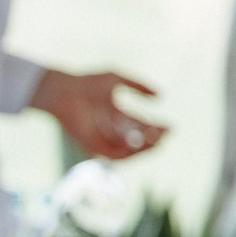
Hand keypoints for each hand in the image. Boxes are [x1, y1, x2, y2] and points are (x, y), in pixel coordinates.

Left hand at [32, 69, 166, 161]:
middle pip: (137, 140)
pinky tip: (143, 144)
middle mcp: (109, 130)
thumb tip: (160, 96)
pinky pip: (116, 156)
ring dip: (146, 147)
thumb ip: (138, 86)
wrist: (64, 91)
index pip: (140, 126)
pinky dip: (131, 152)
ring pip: (129, 151)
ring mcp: (102, 140)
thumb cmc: (86, 83)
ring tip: (159, 138)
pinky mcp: (94, 147)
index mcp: (115, 116)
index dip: (156, 127)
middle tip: (168, 131)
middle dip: (154, 138)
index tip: (171, 125)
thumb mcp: (116, 80)